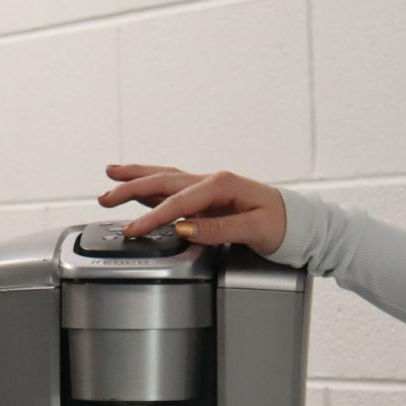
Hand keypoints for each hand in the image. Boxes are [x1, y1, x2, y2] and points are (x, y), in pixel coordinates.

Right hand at [97, 164, 287, 254]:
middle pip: (164, 181)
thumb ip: (219, 229)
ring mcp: (209, 187)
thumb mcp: (255, 230)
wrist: (300, 223)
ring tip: (111, 174)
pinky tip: (139, 187)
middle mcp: (213, 181)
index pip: (180, 201)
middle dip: (131, 188)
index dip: (155, 217)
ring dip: (137, 177)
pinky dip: (152, 186)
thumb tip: (185, 228)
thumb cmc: (283, 225)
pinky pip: (174, 188)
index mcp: (222, 184)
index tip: (135, 231)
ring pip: (165, 178)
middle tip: (105, 197)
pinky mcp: (209, 196)